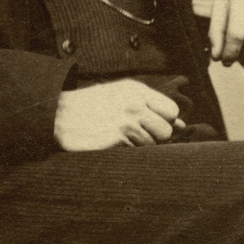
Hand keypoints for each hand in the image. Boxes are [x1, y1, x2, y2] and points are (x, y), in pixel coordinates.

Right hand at [54, 78, 182, 151]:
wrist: (61, 115)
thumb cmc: (93, 105)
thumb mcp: (122, 95)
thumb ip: (151, 106)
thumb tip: (182, 125)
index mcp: (137, 91)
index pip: (172, 111)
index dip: (165, 120)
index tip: (151, 123)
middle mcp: (135, 105)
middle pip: (166, 131)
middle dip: (155, 136)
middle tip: (136, 133)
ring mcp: (126, 123)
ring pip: (151, 145)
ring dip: (138, 145)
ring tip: (118, 135)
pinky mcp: (117, 140)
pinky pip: (135, 152)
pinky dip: (127, 151)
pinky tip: (112, 142)